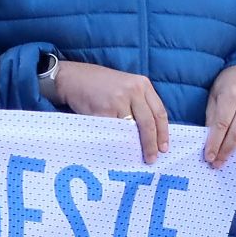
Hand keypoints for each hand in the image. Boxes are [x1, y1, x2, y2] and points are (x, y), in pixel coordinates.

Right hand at [54, 61, 169, 163]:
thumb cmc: (99, 84)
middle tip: (151, 159)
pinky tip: (119, 148)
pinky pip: (115, 131)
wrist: (71, 77)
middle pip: (149, 123)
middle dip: (151, 144)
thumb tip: (153, 133)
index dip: (163, 133)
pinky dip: (118, 141)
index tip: (163, 148)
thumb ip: (140, 102)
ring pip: (132, 129)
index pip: (159, 112)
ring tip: (135, 156)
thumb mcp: (126, 85)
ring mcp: (118, 100)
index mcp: (142, 84)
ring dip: (134, 145)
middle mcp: (133, 90)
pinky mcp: (104, 110)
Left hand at [204, 65, 235, 168]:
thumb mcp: (214, 95)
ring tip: (225, 160)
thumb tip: (210, 140)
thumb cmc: (228, 83)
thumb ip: (212, 116)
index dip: (214, 142)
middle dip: (225, 151)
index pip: (221, 124)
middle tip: (217, 164)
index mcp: (232, 95)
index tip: (209, 156)